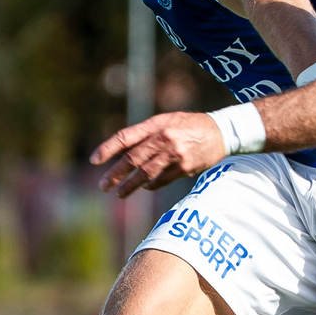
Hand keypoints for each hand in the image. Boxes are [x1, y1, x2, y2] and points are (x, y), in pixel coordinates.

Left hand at [89, 111, 225, 196]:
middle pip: (133, 159)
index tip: (94, 160)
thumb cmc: (189, 125)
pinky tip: (144, 187)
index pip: (126, 137)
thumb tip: (123, 151)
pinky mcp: (185, 168)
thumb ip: (146, 134)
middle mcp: (164, 139)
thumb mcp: (166, 121)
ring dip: (130, 185)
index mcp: (156, 124)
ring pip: (146, 174)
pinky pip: (161, 180)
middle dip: (116, 174)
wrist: (221, 131)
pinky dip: (150, 185)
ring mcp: (175, 155)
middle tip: (103, 186)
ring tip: (119, 193)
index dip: (108, 148)